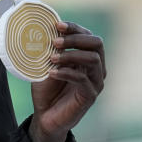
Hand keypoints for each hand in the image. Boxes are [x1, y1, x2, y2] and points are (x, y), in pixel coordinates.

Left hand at [28, 21, 105, 141]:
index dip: (74, 28)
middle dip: (75, 39)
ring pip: (93, 59)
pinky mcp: (90, 95)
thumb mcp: (47, 64)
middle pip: (97, 44)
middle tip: (55, 41)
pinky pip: (82, 78)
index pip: (88, 36)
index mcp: (88, 57)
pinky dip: (66, 72)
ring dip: (70, 55)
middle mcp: (97, 68)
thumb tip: (45, 29)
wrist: (45, 116)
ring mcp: (96, 82)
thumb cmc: (47, 89)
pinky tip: (51, 73)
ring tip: (51, 58)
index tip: (57, 25)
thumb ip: (51, 49)